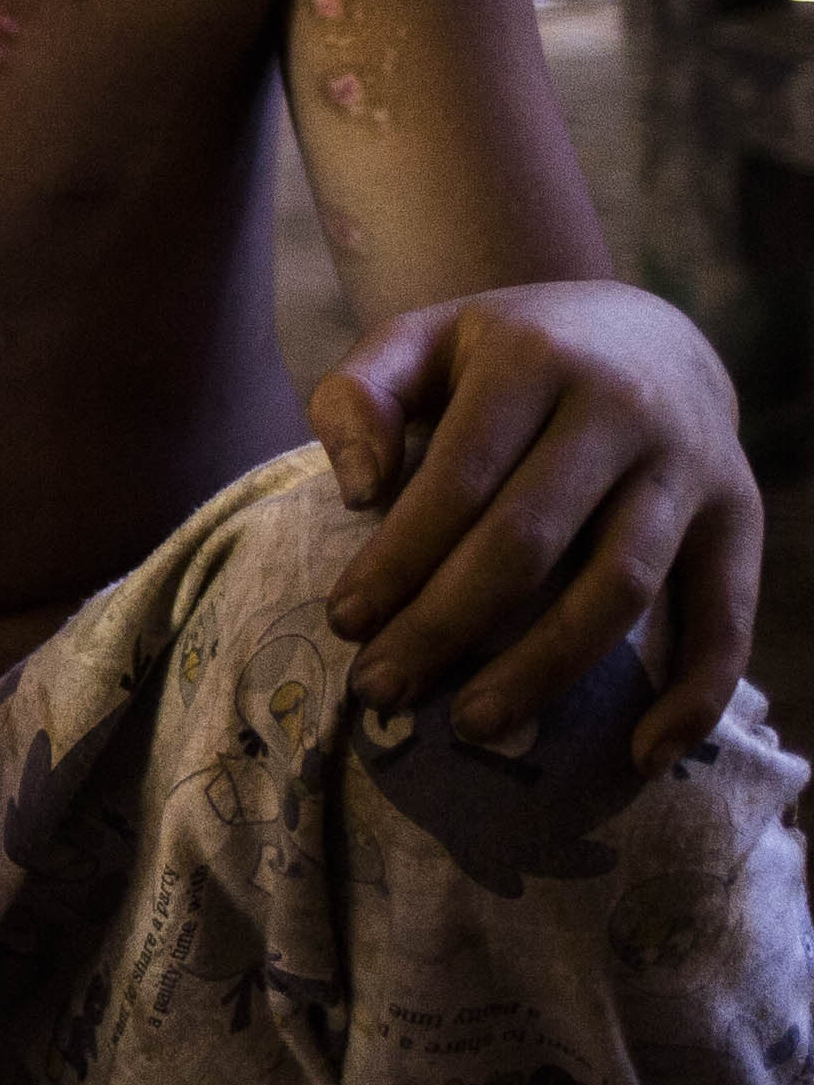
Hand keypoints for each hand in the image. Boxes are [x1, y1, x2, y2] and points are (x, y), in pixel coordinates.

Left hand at [313, 279, 761, 773]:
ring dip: (545, 669)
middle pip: (531, 540)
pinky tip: (640, 753)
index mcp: (536, 360)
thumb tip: (360, 492)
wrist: (640, 331)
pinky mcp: (741, 515)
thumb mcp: (417, 339)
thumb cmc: (501, 353)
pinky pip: (728, 615)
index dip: (399, 558)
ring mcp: (692, 466)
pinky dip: (695, 692)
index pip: (459, 477)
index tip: (343, 622)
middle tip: (381, 689)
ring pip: (619, 587)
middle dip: (447, 625)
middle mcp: (624, 411)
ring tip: (471, 726)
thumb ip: (359, 394)